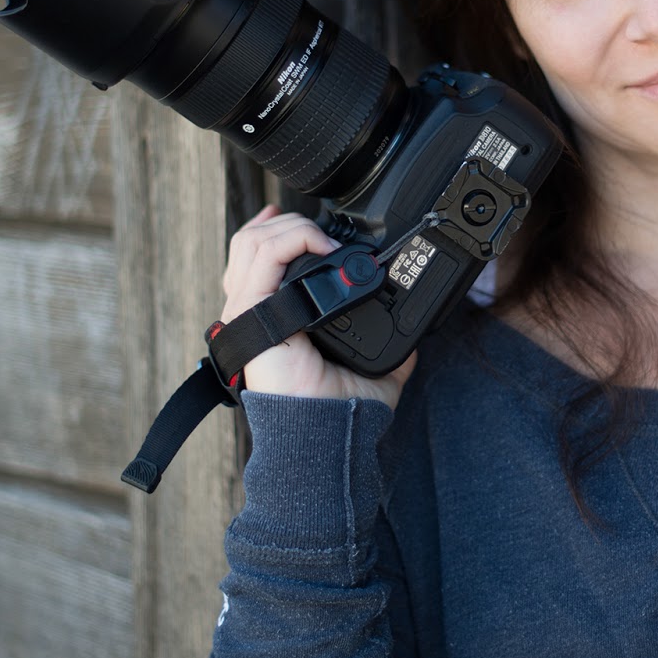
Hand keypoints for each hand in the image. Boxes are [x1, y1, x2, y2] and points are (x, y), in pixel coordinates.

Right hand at [221, 205, 416, 403]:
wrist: (328, 433)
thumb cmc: (342, 410)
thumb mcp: (372, 365)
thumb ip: (385, 342)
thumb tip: (410, 328)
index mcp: (275, 322)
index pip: (260, 265)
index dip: (279, 236)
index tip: (314, 229)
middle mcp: (256, 314)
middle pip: (250, 245)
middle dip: (286, 225)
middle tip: (321, 230)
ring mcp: (248, 313)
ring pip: (251, 243)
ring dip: (290, 227)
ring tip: (324, 237)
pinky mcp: (249, 313)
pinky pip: (262, 258)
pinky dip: (292, 239)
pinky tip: (323, 245)